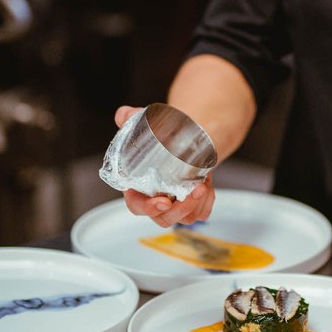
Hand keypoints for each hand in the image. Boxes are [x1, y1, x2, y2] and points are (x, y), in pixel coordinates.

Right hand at [114, 104, 216, 227]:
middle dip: (180, 209)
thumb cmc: (159, 137)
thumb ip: (131, 120)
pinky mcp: (193, 204)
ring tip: (203, 184)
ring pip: (185, 218)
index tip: (163, 202)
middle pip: (164, 218)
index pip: (137, 206)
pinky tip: (208, 186)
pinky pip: (201, 213)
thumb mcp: (144, 126)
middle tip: (193, 191)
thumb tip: (123, 113)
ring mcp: (175, 205)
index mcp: (138, 187)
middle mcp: (156, 200)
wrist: (184, 138)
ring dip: (196, 205)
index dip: (147, 207)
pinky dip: (206, 203)